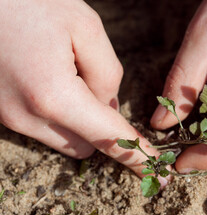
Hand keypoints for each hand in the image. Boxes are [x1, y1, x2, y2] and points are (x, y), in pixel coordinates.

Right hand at [0, 0, 164, 183]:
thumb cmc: (28, 1)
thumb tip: (108, 107)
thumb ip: (107, 74)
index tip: (159, 173)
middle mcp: (26, 116)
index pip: (109, 137)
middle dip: (101, 126)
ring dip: (77, 119)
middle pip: (86, 146)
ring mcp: (7, 118)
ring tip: (62, 72)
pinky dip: (57, 113)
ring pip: (64, 140)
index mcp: (53, 96)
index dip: (137, 156)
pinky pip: (42, 128)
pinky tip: (47, 77)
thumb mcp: (84, 27)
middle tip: (91, 82)